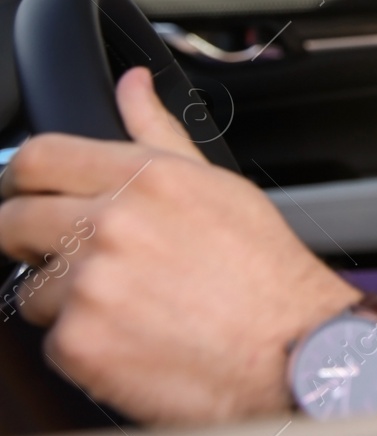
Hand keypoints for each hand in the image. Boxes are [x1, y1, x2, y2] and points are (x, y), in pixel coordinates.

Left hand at [0, 67, 358, 423]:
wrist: (290, 351)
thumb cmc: (263, 271)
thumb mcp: (217, 186)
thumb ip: (159, 132)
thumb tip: (133, 84)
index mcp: (147, 178)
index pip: (40, 156)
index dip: (23, 177)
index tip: (25, 194)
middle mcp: (112, 224)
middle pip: (15, 220)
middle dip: (31, 242)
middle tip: (73, 261)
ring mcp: (90, 285)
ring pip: (31, 288)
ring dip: (64, 300)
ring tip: (125, 307)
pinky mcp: (79, 342)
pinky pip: (49, 339)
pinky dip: (83, 343)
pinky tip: (131, 338)